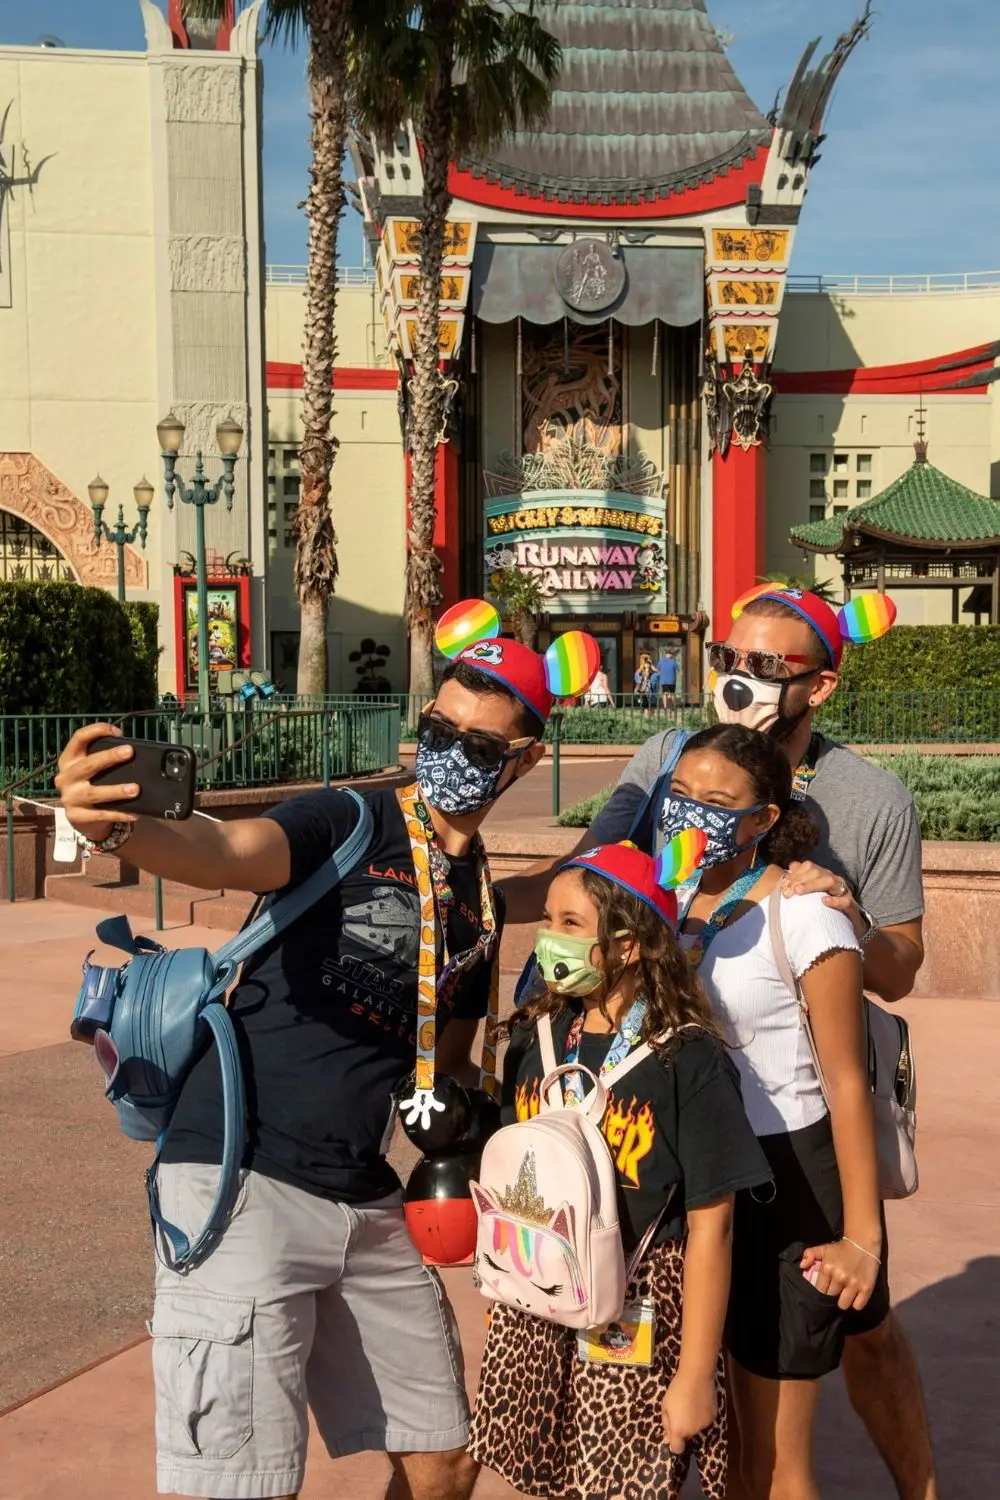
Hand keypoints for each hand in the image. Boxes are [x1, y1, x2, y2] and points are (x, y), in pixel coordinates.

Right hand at [54, 723, 137, 840]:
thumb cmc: (91, 785)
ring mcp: (69, 798)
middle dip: (108, 757)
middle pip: (87, 765)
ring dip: (115, 790)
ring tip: (135, 789)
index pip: (78, 738)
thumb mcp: (90, 770)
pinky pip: (101, 815)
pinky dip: (119, 813)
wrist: (80, 818)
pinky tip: (135, 813)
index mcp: (68, 760)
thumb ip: (103, 760)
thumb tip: (130, 750)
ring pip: (93, 793)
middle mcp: (65, 777)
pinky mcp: (76, 816)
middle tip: (129, 752)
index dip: (96, 731)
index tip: (117, 732)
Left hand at [661, 1371, 717, 1454]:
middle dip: (683, 1428)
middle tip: (680, 1412)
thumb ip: (666, 1424)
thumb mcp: (665, 1406)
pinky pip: (704, 1421)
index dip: (674, 1444)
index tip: (672, 1433)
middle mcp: (692, 1432)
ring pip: (696, 1428)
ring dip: (692, 1422)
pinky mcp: (713, 1417)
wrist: (696, 1378)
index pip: (677, 1449)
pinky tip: (699, 1403)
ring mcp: (704, 1425)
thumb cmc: (676, 1391)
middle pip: (687, 1436)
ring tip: (690, 1405)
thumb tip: (667, 1439)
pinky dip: (701, 1415)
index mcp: (679, 1430)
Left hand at [782, 860, 863, 935]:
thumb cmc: (825, 908)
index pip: (809, 867)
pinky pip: (845, 901)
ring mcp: (844, 892)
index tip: (783, 886)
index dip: (795, 874)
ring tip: (798, 892)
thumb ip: (801, 881)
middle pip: (817, 872)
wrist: (848, 925)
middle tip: (787, 892)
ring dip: (812, 885)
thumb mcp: (812, 894)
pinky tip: (823, 901)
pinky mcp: (851, 907)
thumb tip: (789, 870)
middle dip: (800, 880)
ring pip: (829, 881)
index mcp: (824, 876)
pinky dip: (835, 901)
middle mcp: (834, 880)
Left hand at [800, 1235, 880, 1311]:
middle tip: (836, 1289)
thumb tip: (802, 1266)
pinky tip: (854, 1296)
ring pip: (843, 1305)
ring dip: (843, 1300)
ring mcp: (854, 1284)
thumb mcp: (823, 1248)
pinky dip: (855, 1303)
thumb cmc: (841, 1249)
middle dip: (832, 1294)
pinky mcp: (867, 1289)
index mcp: (827, 1268)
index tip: (825, 1288)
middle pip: (831, 1297)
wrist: (863, 1243)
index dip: (822, 1290)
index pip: (820, 1290)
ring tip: (844, 1293)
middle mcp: (840, 1277)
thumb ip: (809, 1254)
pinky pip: (857, 1306)